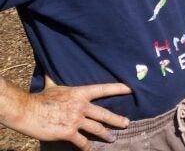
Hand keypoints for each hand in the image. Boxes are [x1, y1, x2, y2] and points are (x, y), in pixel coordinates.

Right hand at [14, 76, 130, 149]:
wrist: (27, 111)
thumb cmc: (40, 98)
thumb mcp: (52, 85)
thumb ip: (55, 79)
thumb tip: (49, 68)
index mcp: (80, 93)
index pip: (103, 89)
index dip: (118, 88)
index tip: (131, 89)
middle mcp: (81, 106)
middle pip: (104, 114)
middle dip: (117, 120)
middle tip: (127, 123)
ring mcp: (75, 120)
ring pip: (96, 128)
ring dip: (106, 134)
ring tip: (113, 139)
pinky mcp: (68, 132)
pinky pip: (81, 141)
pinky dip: (87, 147)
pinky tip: (90, 150)